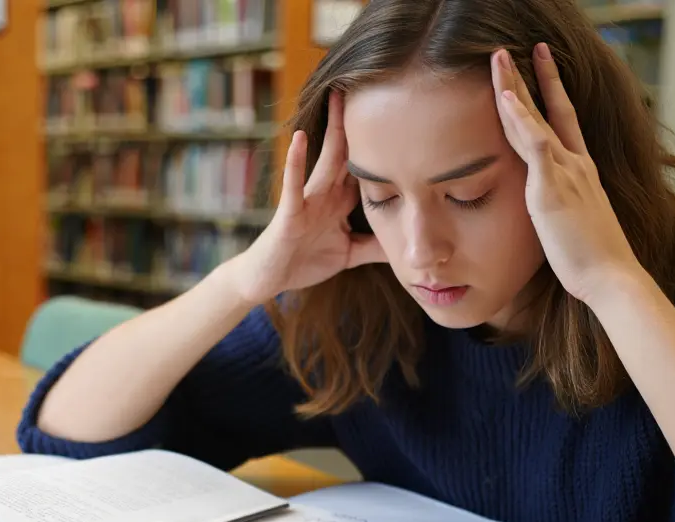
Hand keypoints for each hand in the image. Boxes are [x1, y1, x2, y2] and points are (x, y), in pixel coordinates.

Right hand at [235, 90, 387, 304]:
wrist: (267, 280)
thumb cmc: (302, 262)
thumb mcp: (348, 255)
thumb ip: (374, 247)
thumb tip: (408, 245)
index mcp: (340, 201)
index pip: (366, 168)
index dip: (384, 146)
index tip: (405, 120)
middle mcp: (325, 194)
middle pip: (348, 153)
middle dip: (361, 124)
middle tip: (376, 87)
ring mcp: (307, 200)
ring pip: (325, 161)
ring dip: (332, 129)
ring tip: (340, 97)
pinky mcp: (289, 213)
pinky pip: (293, 185)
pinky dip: (295, 161)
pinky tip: (300, 138)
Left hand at [491, 44, 650, 308]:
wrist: (610, 276)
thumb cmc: (593, 259)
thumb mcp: (576, 225)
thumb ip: (562, 209)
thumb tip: (553, 211)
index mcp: (582, 172)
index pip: (563, 123)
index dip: (551, 94)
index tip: (541, 69)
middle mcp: (575, 164)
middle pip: (550, 110)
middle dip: (533, 77)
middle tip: (517, 50)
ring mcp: (565, 172)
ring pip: (535, 120)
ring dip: (515, 88)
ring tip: (499, 60)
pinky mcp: (552, 188)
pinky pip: (534, 144)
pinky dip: (520, 119)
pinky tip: (506, 98)